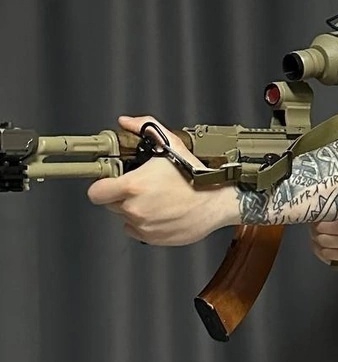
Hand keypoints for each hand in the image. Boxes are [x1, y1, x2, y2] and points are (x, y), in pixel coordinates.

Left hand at [87, 117, 238, 245]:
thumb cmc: (196, 176)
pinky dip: (145, 223)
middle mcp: (135, 209)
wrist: (217, 202)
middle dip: (121, 195)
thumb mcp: (171, 144)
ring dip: (134, 209)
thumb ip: (144, 127)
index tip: (111, 182)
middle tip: (141, 188)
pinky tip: (160, 212)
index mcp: (133, 186)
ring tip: (156, 199)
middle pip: (111, 204)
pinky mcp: (154, 239)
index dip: (102, 185)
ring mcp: (144, 226)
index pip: (96, 192)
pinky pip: (138, 231)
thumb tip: (127, 123)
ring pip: (125, 218)